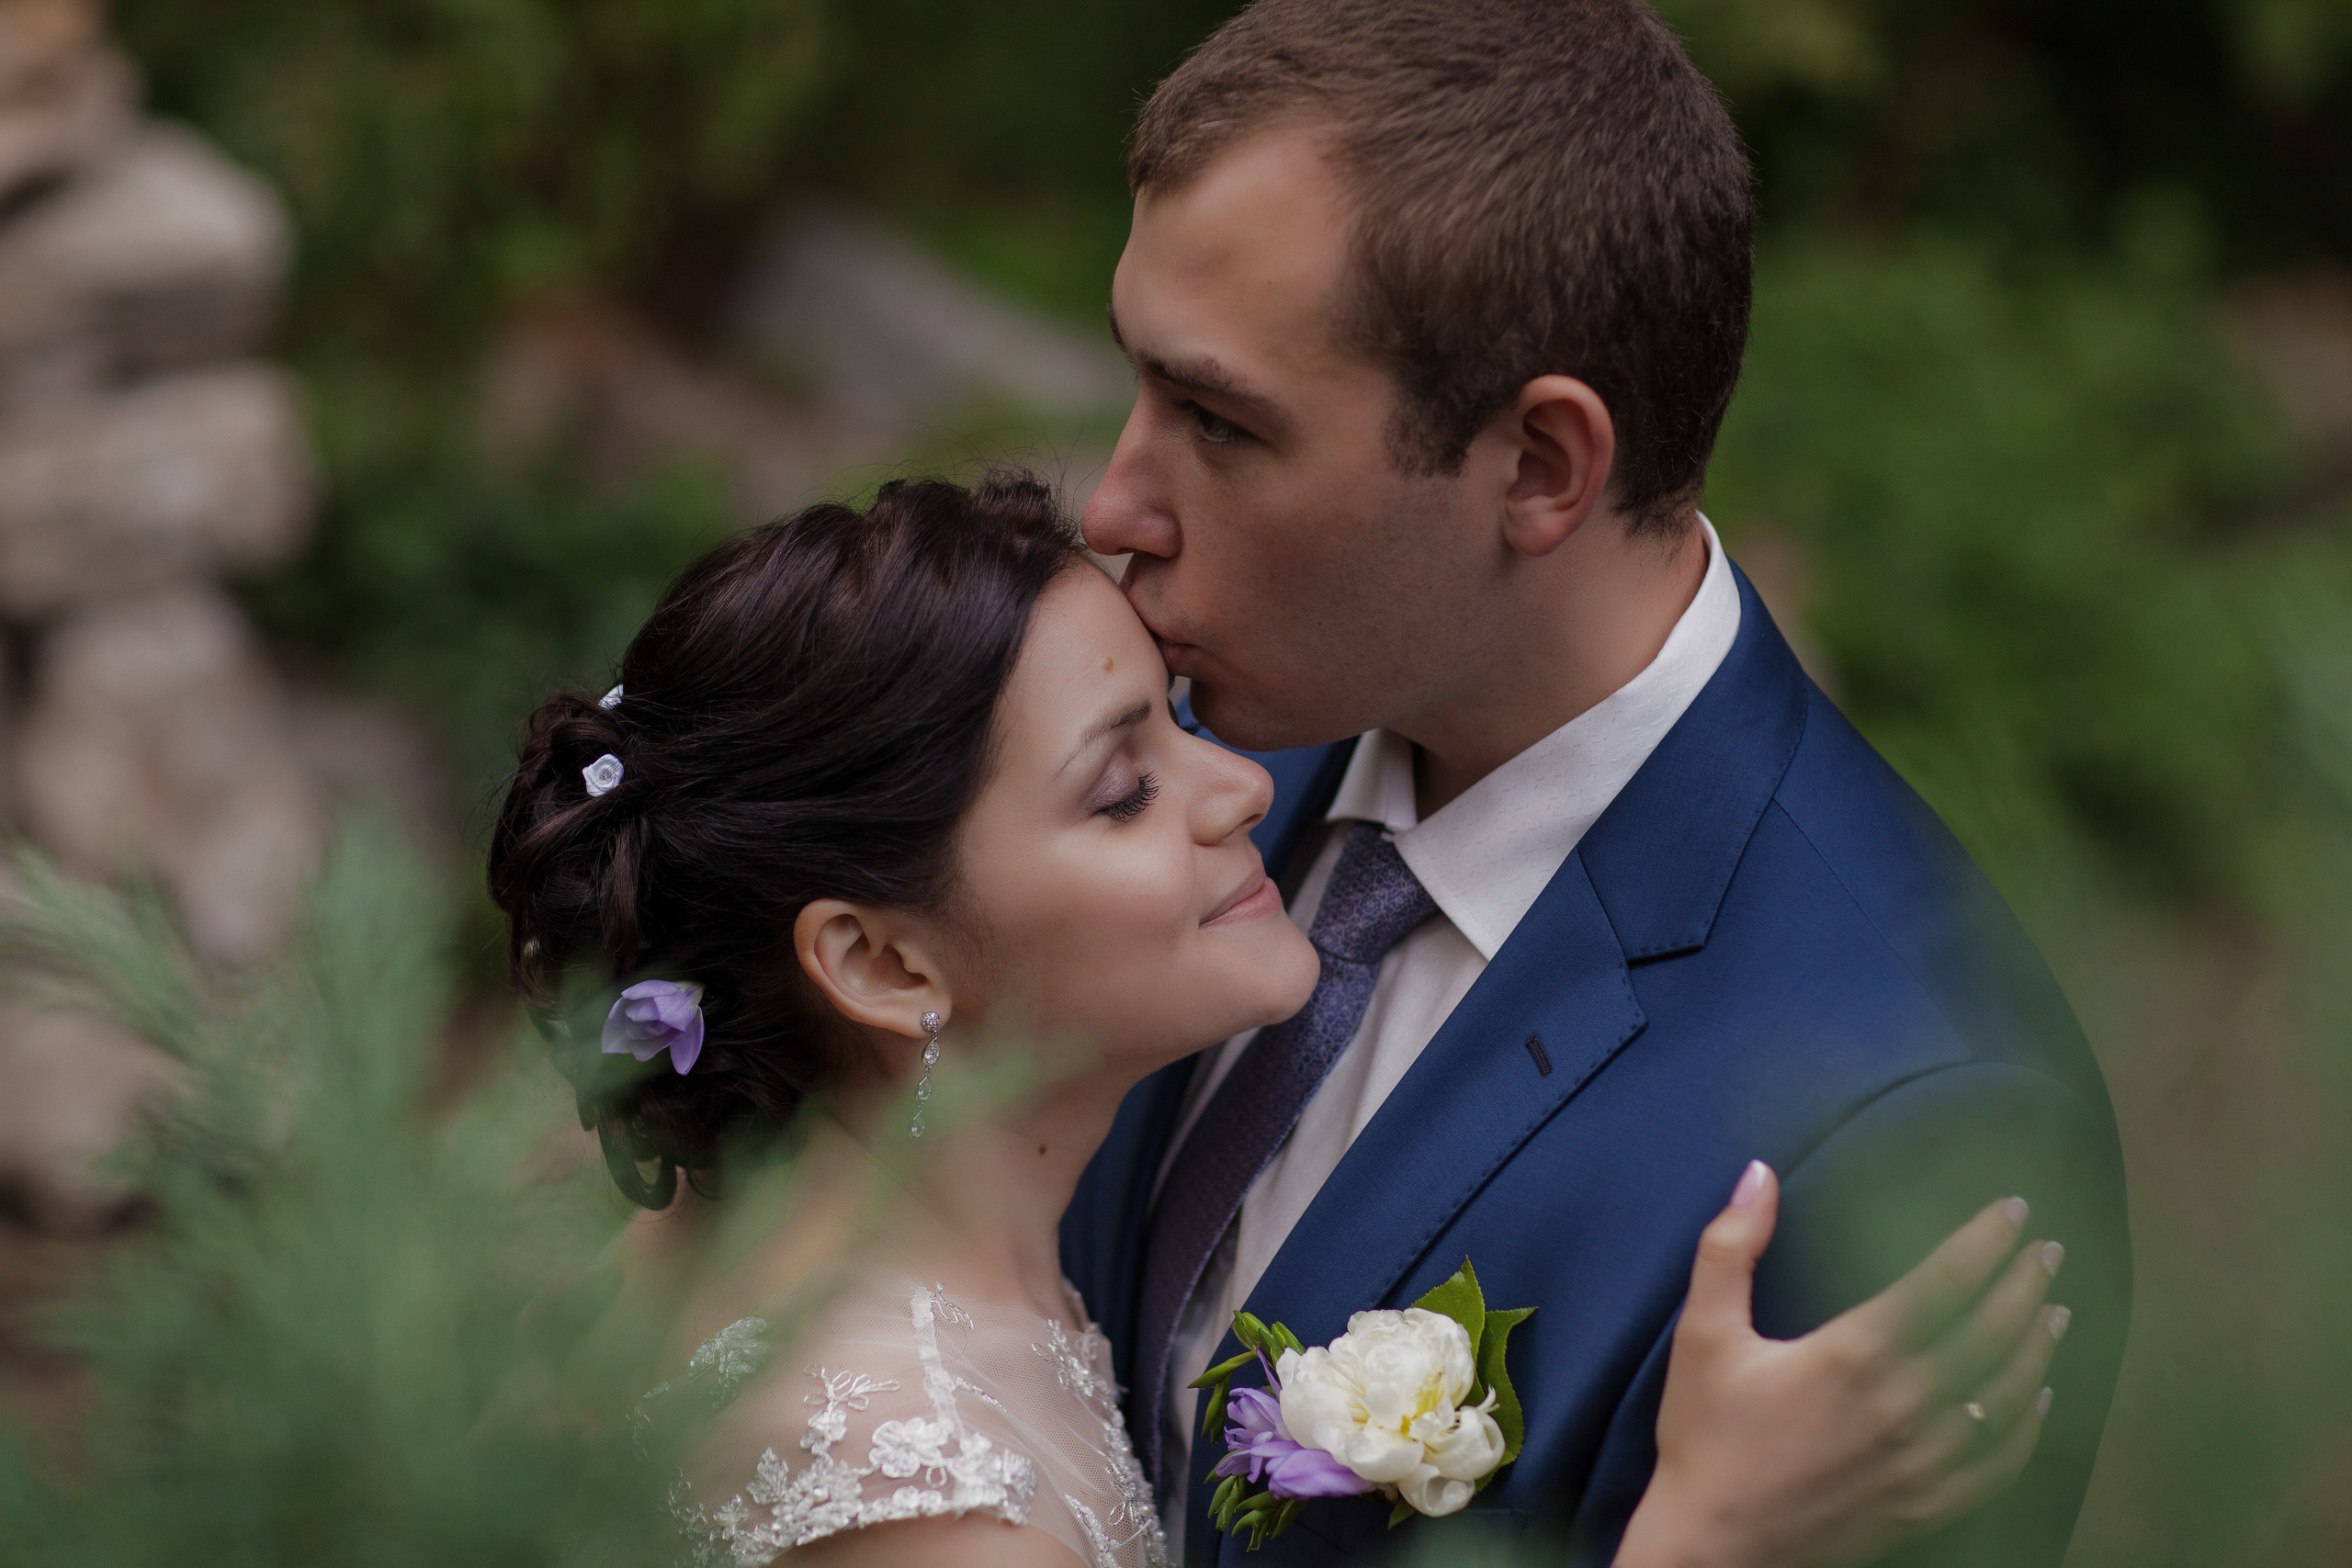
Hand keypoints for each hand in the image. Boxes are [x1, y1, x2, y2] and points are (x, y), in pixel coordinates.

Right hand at [1614, 1162, 2068, 1567]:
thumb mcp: (1702, 1334)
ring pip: (2007, 1394)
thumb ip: (1728, 1247)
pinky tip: (2040, 1397)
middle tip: (2047, 1249)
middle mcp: (1901, 1406)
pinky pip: (2001, 1463)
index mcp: (1851, 1356)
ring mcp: (1921, 1462)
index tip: (2012, 1208)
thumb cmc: (1704, 1437)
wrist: (1714, 1548)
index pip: (1941, 1282)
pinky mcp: (1926, 1506)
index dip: (1983, 1240)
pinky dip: (2030, 1425)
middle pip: (1990, 1332)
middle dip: (2025, 1283)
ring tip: (2056, 1308)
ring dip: (2038, 1345)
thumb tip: (1759, 1174)